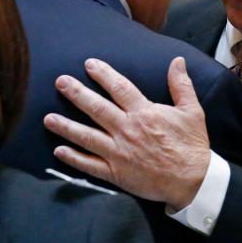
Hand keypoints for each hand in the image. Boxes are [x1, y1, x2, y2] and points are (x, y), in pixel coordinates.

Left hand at [44, 56, 210, 209]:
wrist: (193, 181)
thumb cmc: (192, 146)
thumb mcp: (192, 111)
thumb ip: (181, 85)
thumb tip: (177, 61)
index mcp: (145, 113)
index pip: (119, 88)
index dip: (103, 74)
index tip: (89, 64)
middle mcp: (127, 130)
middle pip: (96, 108)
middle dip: (76, 93)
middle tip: (60, 82)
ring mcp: (119, 152)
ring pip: (86, 136)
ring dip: (65, 126)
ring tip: (48, 118)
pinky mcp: (116, 173)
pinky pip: (89, 165)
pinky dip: (73, 158)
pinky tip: (59, 151)